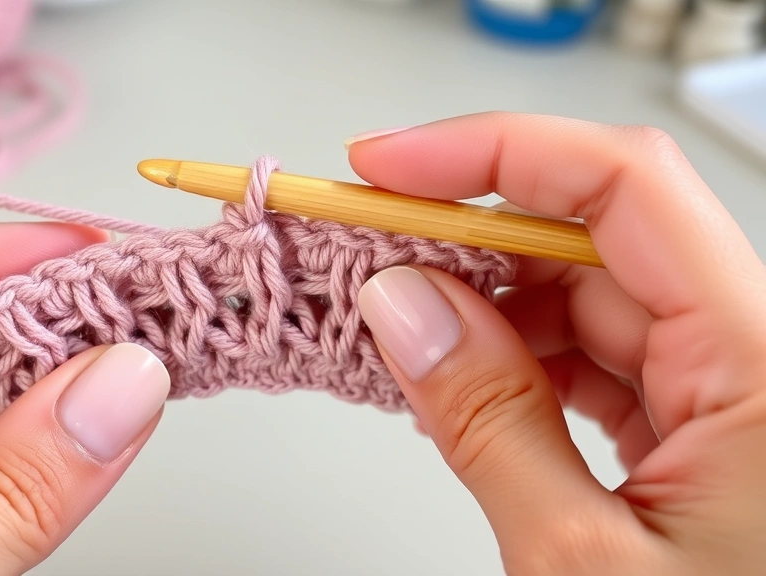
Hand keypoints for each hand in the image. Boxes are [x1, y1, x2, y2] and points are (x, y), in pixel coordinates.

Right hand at [348, 113, 765, 574]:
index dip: (495, 153)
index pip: (625, 188)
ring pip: (590, 299)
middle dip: (468, 236)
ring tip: (394, 324)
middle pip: (599, 238)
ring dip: (484, 304)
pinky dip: (517, 359)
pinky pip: (597, 358)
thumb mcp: (579, 564)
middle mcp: (758, 357)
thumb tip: (402, 305)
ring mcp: (730, 391)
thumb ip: (486, 422)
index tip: (385, 167)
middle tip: (363, 252)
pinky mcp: (700, 426)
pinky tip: (455, 374)